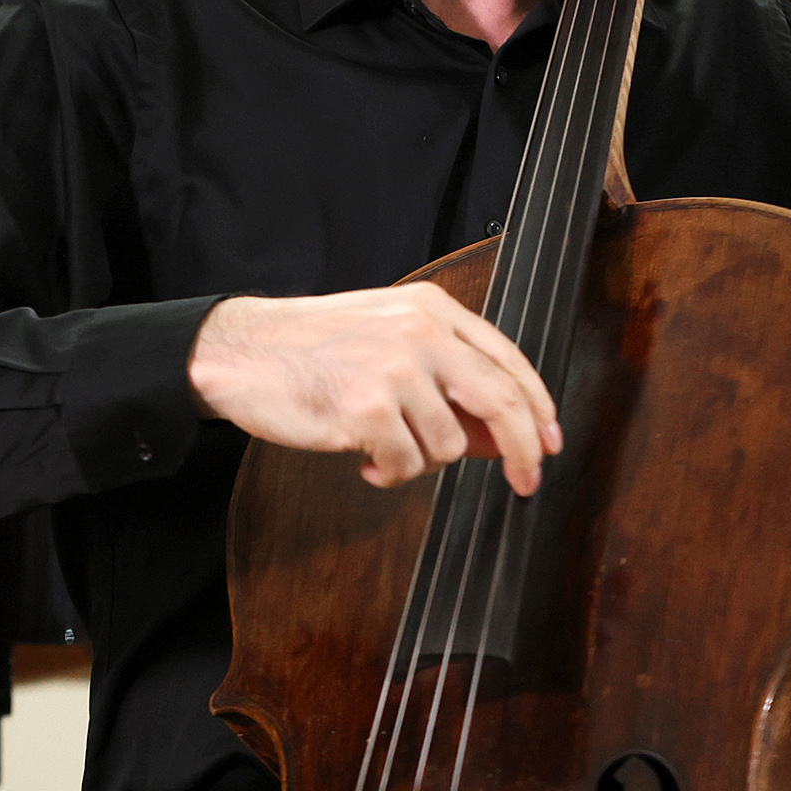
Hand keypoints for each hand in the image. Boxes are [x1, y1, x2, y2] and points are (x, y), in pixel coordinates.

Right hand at [187, 284, 559, 493]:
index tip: (549, 442)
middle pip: (502, 401)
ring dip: (423, 461)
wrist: (241, 351)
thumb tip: (502, 435)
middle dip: (524, 450)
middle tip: (527, 481)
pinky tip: (365, 459)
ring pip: (451, 445)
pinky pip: (408, 465)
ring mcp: (394, 369)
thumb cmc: (309, 348)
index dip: (538, 408)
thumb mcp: (386, 342)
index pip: (507, 361)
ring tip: (385, 448)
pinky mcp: (367, 407)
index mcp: (430, 309)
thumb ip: (444, 378)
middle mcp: (419, 333)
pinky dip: (391, 473)